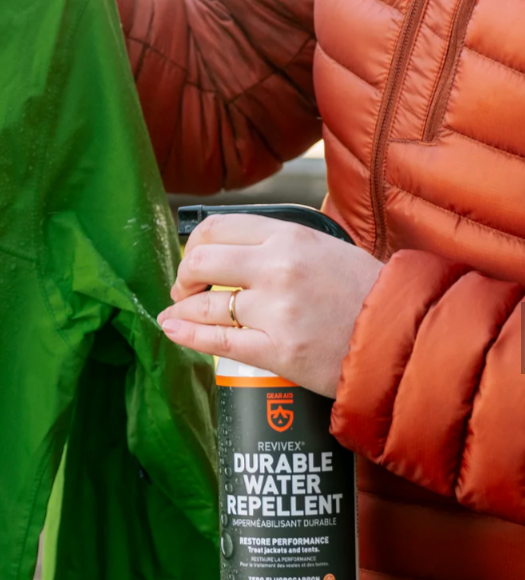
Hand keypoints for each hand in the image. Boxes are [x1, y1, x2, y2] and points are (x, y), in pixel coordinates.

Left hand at [156, 214, 384, 397]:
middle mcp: (277, 268)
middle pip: (200, 262)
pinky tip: (174, 331)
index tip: (194, 261)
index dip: (194, 246)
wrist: (404, 334)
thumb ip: (276, 244)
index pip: (215, 228)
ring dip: (182, 310)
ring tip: (175, 315)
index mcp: (288, 236)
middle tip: (183, 291)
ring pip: (205, 305)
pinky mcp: (276, 350)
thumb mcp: (323, 247)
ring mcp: (275, 310)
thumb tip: (230, 249)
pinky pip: (216, 341)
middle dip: (183, 277)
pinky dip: (187, 335)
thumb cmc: (366, 292)